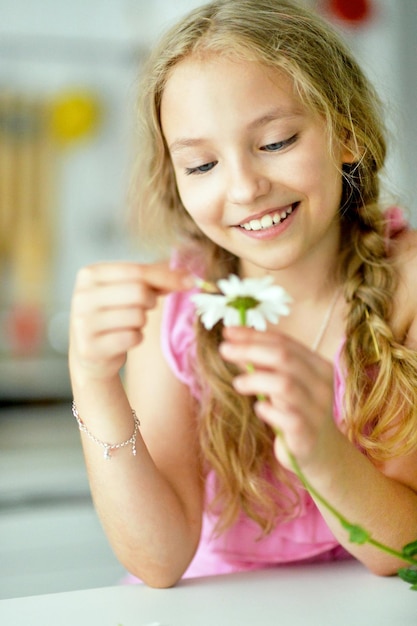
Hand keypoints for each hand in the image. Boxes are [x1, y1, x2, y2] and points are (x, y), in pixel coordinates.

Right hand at [69, 261, 191, 380]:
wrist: (93, 354)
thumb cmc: (116, 314)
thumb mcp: (129, 289)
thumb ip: (155, 278)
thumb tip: (187, 275)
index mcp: (89, 274)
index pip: (136, 270)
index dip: (166, 276)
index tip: (190, 281)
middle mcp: (81, 296)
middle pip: (139, 292)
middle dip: (151, 301)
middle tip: (145, 307)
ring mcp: (82, 323)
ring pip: (138, 316)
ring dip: (141, 322)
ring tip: (128, 324)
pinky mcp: (89, 348)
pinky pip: (132, 338)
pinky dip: (135, 338)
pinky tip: (123, 339)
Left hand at [219, 325, 338, 472]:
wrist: (322, 455)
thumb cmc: (297, 414)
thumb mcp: (283, 386)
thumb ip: (265, 366)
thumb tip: (233, 344)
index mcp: (318, 366)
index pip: (285, 342)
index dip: (254, 335)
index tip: (228, 331)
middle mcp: (322, 384)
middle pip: (284, 357)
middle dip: (250, 349)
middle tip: (224, 350)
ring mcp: (317, 409)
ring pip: (284, 384)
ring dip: (256, 379)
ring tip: (238, 383)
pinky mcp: (308, 434)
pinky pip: (286, 416)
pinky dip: (268, 410)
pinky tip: (259, 409)